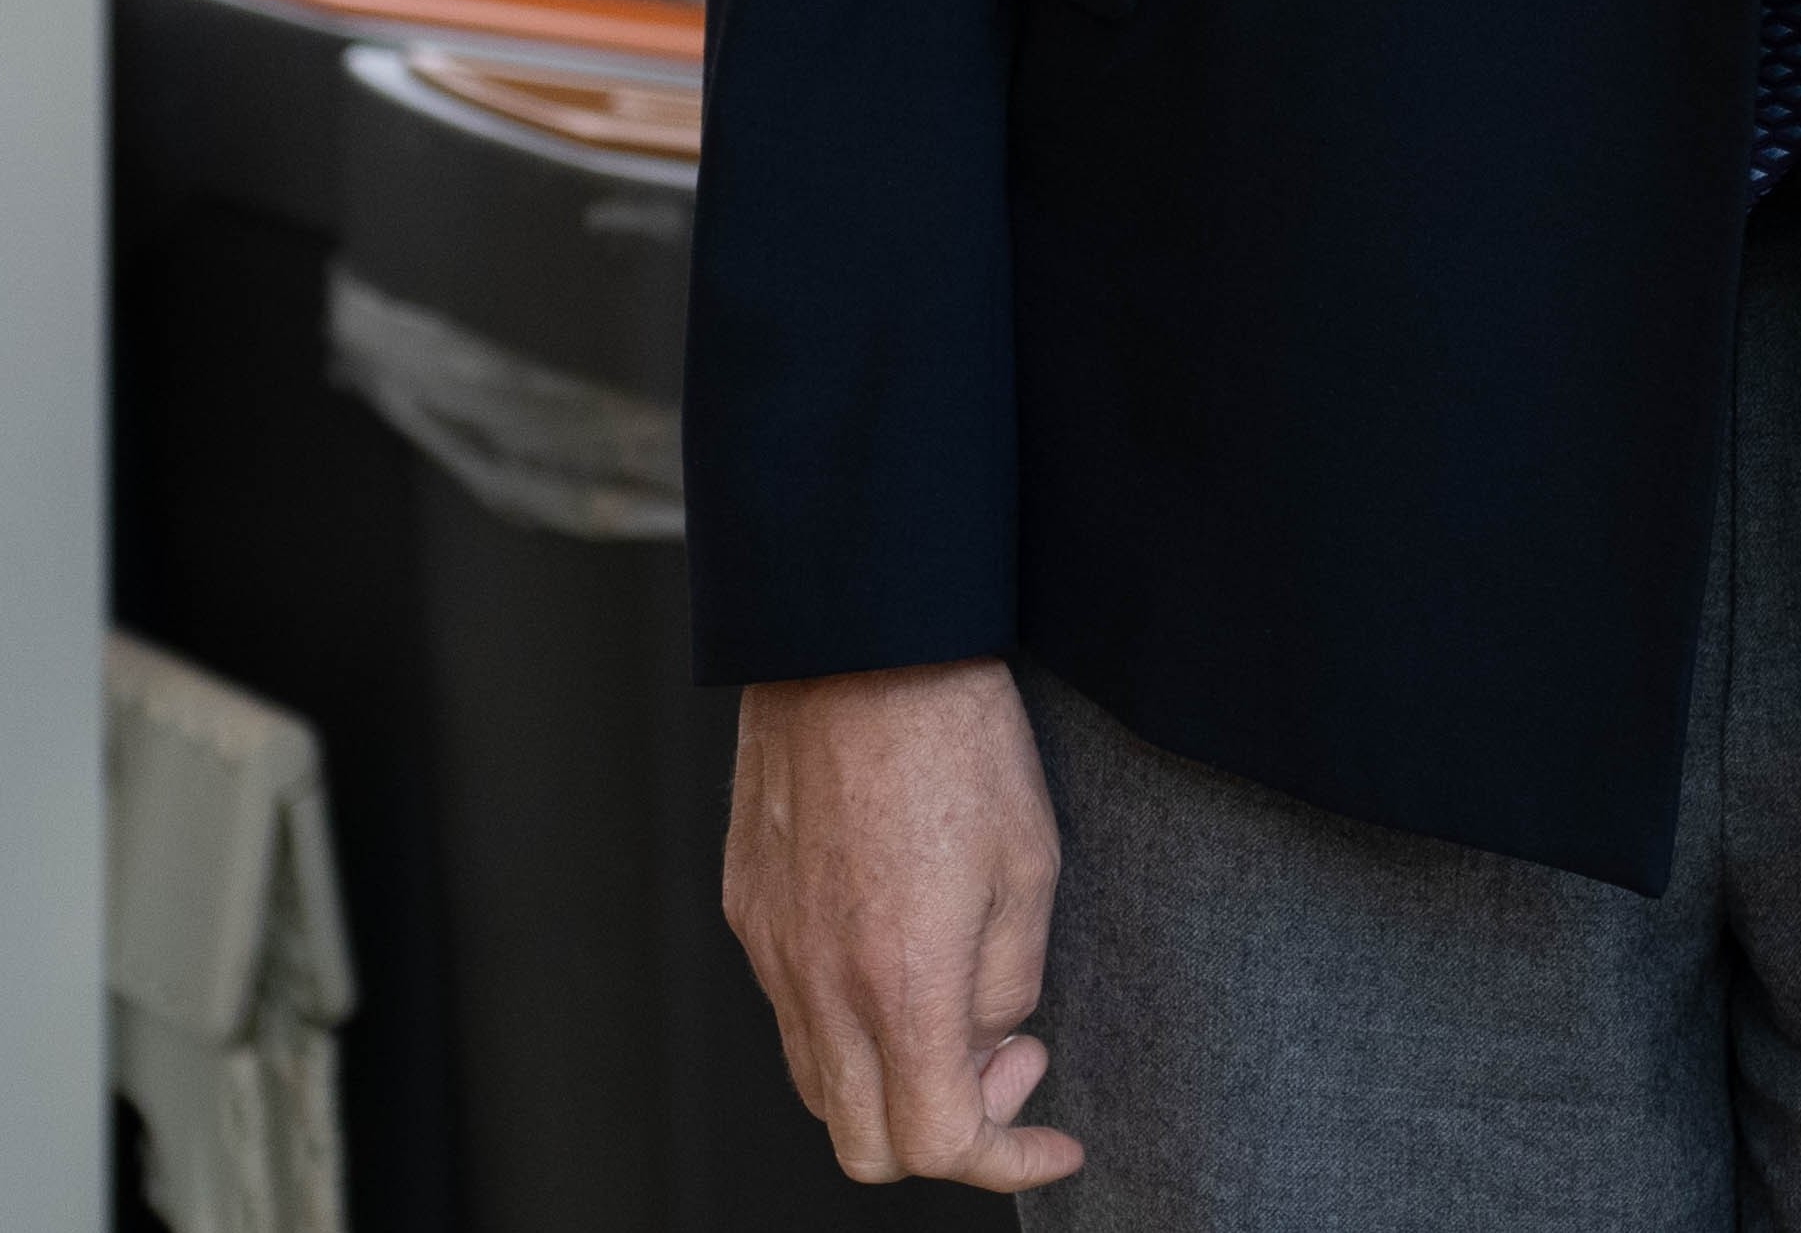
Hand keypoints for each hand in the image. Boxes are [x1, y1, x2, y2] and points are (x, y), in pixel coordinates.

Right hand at [723, 661, 1078, 1189]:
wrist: (858, 643)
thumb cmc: (954, 737)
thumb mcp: (1031, 865)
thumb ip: (1008, 984)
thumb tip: (986, 1043)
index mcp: (901, 980)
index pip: (936, 1142)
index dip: (1005, 1156)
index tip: (1051, 1138)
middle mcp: (820, 984)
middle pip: (864, 1146)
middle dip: (945, 1134)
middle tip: (1006, 1063)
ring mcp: (772, 951)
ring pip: (820, 1086)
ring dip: (891, 1083)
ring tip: (955, 1007)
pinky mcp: (748, 912)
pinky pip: (791, 1013)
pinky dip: (847, 1027)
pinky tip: (898, 960)